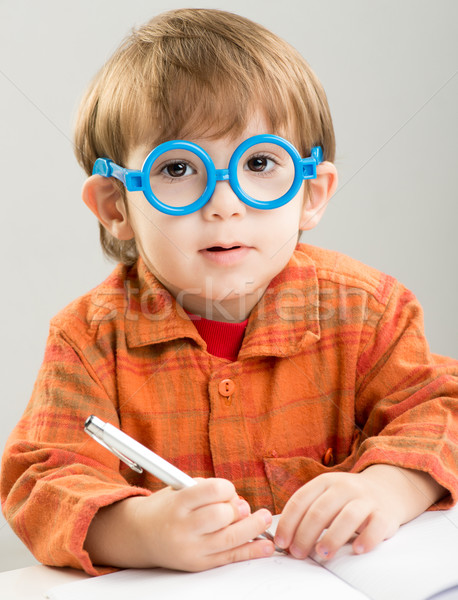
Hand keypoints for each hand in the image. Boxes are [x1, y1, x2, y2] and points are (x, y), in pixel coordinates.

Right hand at [85, 477, 273, 570]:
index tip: (229, 490)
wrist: (140, 536)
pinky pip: (230, 558)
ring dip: (253, 527)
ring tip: (264, 519)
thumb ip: (207, 490)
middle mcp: (184, 527)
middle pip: (222, 516)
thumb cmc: (165, 508)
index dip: (227, 488)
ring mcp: (192, 548)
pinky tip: (265, 546)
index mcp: (178, 503)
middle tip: (243, 507)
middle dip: (239, 509)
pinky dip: (251, 551)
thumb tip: (239, 501)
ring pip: (230, 539)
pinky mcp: (199, 564)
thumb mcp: (179, 489)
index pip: (213, 491)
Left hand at [274, 465, 444, 560]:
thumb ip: (308, 511)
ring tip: (323, 554)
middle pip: (320, 511)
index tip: (281, 542)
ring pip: (346, 517)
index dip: (288, 523)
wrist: (386, 490)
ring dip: (332, 538)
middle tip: (298, 553)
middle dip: (305, 534)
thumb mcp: (326, 495)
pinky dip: (367, 539)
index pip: (301, 500)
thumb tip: (285, 538)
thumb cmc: (347, 499)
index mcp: (325, 481)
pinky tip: (358, 550)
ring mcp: (365, 499)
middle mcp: (344, 487)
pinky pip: (376, 526)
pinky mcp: (384, 514)